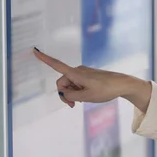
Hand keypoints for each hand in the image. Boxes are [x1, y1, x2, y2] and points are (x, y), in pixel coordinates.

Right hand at [32, 47, 151, 110]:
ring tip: (84, 100)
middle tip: (73, 106)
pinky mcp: (87, 76)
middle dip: (64, 94)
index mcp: (76, 73)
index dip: (44, 59)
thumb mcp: (86, 97)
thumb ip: (70, 96)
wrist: (122, 84)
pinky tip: (87, 96)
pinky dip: (78, 91)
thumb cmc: (105, 90)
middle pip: (62, 83)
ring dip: (72, 94)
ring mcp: (82, 73)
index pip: (56, 65)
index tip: (34, 50)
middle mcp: (77, 70)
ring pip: (69, 85)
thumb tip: (63, 93)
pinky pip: (76, 84)